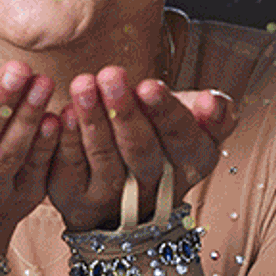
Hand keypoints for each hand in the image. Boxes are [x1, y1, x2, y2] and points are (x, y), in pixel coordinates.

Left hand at [47, 66, 237, 232]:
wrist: (122, 193)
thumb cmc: (159, 140)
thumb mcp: (191, 121)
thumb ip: (212, 112)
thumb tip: (212, 102)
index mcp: (191, 163)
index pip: (183, 139)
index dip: (167, 113)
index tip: (149, 86)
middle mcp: (154, 187)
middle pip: (142, 152)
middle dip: (125, 112)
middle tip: (111, 75)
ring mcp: (114, 198)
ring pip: (105, 160)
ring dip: (93, 120)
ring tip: (83, 84)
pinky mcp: (77, 200)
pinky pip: (70, 169)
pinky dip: (68, 140)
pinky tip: (63, 112)